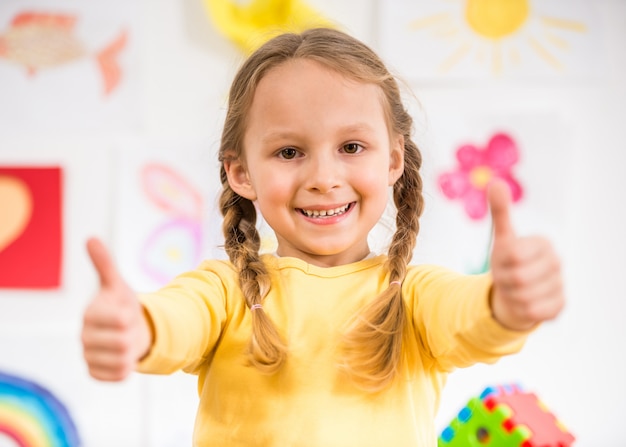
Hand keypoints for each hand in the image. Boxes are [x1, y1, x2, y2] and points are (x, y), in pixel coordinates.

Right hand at [81, 237, 152, 380]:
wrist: (125, 330)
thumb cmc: (121, 304)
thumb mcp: (117, 284)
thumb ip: (104, 264)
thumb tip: (90, 238)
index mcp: (90, 314)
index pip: (122, 320)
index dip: (131, 316)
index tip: (126, 311)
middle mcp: (84, 337)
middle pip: (124, 343)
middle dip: (133, 335)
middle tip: (128, 329)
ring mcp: (88, 356)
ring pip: (123, 361)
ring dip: (132, 351)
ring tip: (126, 341)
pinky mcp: (94, 373)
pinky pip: (120, 376)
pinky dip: (128, 368)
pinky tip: (123, 356)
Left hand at [488, 181, 564, 330]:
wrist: (515, 290)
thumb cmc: (507, 261)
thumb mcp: (502, 237)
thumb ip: (500, 212)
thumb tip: (495, 183)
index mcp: (543, 242)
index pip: (514, 255)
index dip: (501, 262)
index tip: (504, 261)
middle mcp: (557, 262)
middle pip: (518, 278)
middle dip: (504, 280)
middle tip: (506, 277)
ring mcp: (561, 284)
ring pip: (524, 297)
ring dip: (511, 296)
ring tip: (514, 289)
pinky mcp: (560, 306)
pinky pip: (533, 312)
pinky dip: (521, 310)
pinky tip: (524, 302)